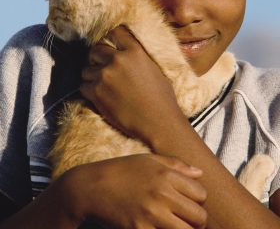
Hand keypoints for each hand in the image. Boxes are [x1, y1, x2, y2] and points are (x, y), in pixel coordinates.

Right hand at [63, 154, 206, 228]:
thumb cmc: (122, 171)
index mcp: (165, 175)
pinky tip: (156, 227)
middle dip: (196, 221)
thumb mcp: (148, 160)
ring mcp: (151, 215)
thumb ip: (176, 165)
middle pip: (199, 218)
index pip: (201, 194)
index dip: (198, 200)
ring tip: (174, 225)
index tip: (188, 202)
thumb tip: (199, 173)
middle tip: (185, 219)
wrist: (92, 187)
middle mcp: (161, 195)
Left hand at [80, 26, 185, 144]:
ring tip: (103, 86)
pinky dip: (89, 91)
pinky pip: (83, 86)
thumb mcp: (155, 69)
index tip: (110, 45)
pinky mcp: (96, 92)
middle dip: (97, 58)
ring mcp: (105, 75)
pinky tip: (100, 97)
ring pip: (86, 69)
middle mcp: (118, 59)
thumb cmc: (162, 99)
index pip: (116, 32)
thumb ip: (138, 58)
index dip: (111, 38)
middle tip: (103, 68)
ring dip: (92, 76)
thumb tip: (129, 53)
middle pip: (96, 49)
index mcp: (135, 51)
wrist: (158, 123)